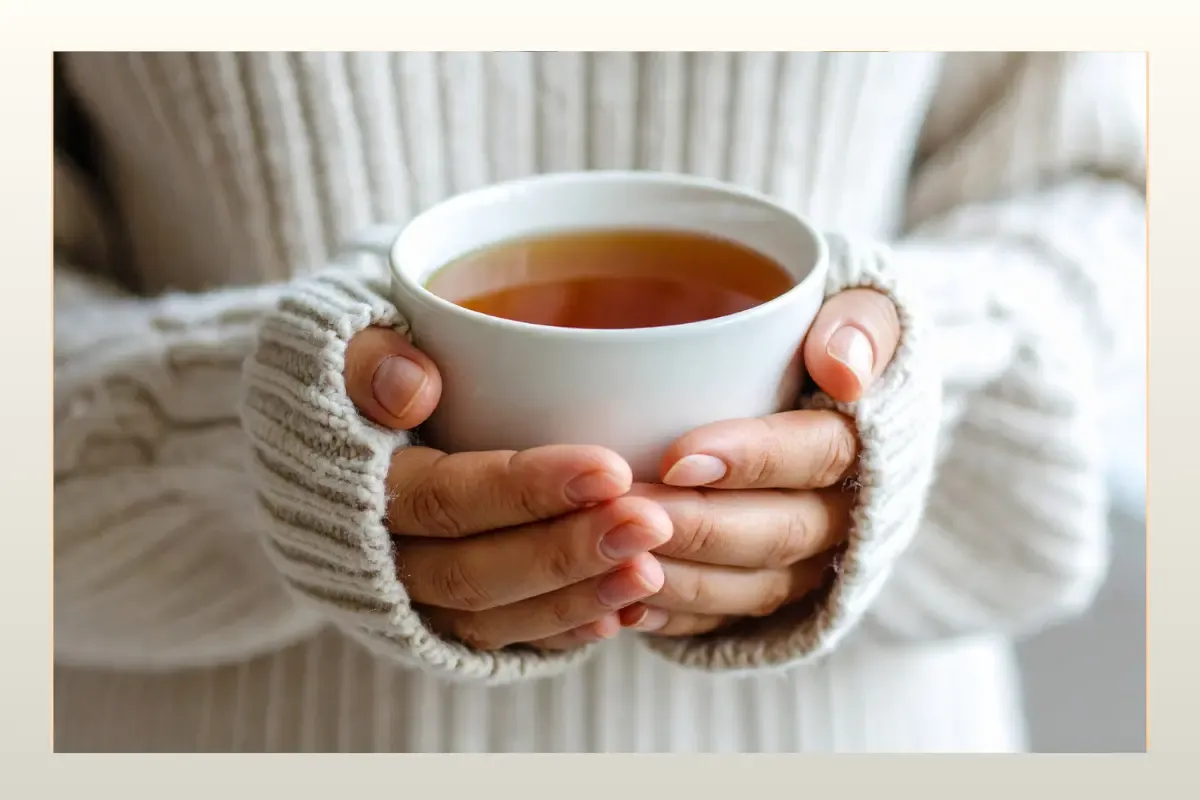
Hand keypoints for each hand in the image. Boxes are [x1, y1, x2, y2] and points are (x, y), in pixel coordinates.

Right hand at [344, 328, 668, 651]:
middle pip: (472, 571)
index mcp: (356, 488)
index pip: (445, 498)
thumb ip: (367, 358)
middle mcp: (378, 557)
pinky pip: (498, 640)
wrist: (318, 434)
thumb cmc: (351, 373)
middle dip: (565, 553)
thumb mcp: (336, 343)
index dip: (525, 490)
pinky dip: (558, 631)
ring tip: (649, 572)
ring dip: (574, 599)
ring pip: (489, 617)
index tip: (610, 469)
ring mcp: (407, 596)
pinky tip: (621, 613)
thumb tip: (413, 391)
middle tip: (649, 524)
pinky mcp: (437, 616)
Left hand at [617, 289, 901, 636]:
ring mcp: (805, 564)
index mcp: (865, 443)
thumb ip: (862, 322)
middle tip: (623, 510)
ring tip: (611, 557)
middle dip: (697, 527)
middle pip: (777, 532)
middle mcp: (841, 515)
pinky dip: (675, 618)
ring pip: (749, 588)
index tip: (677, 457)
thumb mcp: (860, 305)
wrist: (808, 391)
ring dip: (680, 578)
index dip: (752, 460)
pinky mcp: (764, 592)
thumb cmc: (817, 337)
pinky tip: (623, 606)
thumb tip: (845, 372)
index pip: (819, 455)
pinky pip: (725, 623)